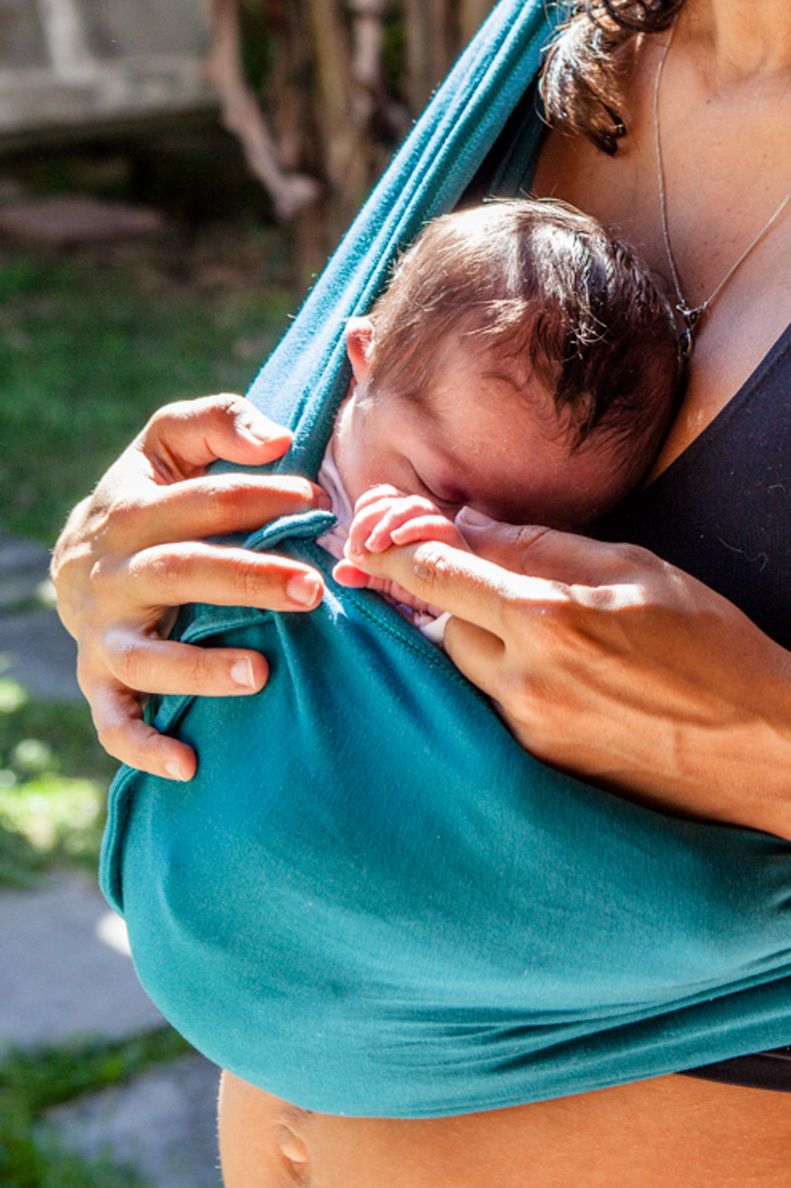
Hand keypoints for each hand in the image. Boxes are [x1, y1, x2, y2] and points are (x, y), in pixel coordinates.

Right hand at [50, 393, 325, 780]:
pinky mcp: (101, 682)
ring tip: (260, 674)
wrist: (79, 558)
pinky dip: (145, 746)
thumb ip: (220, 422)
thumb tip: (278, 439)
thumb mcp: (172, 441)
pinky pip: (115, 722)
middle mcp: (113, 574)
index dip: (260, 498)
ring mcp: (104, 634)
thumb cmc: (152, 493)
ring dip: (200, 667)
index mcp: (132, 510)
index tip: (315, 500)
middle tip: (313, 590)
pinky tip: (189, 764)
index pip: (203, 502)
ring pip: (145, 655)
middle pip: (180, 573)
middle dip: (247, 580)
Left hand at [331, 484, 466, 593]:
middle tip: (361, 547)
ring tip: (376, 545)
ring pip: (413, 505)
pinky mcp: (454, 541)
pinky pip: (436, 523)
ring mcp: (439, 527)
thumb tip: (338, 570)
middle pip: (393, 498)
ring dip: (389, 521)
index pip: (381, 496)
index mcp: (403, 520)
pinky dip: (413, 528)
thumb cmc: (424, 589)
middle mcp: (422, 518)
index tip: (354, 541)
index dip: (364, 510)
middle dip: (370, 519)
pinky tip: (398, 540)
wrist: (458, 606)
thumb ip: (364, 575)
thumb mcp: (386, 583)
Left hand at [352, 509, 790, 833]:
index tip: (371, 538)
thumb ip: (547, 546)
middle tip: (494, 582)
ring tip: (549, 633)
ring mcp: (529, 732)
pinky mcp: (543, 766)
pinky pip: (496, 713)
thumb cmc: (714, 644)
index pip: (435, 575)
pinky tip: (565, 678)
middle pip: (443, 625)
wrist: (765, 743)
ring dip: (484, 643)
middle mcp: (525, 680)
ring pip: (468, 673)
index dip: (394, 551)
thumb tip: (473, 526)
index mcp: (548, 617)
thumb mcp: (636, 568)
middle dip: (456, 598)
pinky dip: (510, 685)